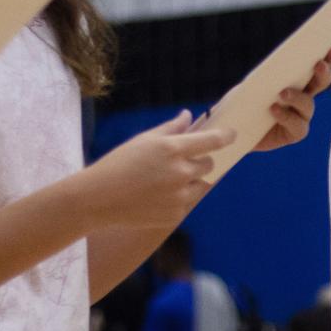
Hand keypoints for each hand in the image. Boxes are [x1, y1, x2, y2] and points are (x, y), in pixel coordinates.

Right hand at [78, 110, 235, 228]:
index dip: (225, 137)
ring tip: (167, 180)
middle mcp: (180, 173)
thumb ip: (171, 128)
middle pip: (209, 164)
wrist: (97, 199)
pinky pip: (189, 202)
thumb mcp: (144, 140)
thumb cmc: (119, 164)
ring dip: (193, 181)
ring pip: (202, 185)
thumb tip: (189, 116)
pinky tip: (158, 195)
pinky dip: (181, 197)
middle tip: (182, 162)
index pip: (212, 141)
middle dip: (201, 161)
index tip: (233, 135)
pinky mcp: (176, 215)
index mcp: (172, 149)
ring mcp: (179, 196)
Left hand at [252, 46, 330, 151]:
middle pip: (322, 83)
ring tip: (282, 93)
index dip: (328, 58)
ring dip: (298, 97)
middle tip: (318, 65)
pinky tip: (273, 109)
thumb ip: (265, 75)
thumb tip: (274, 65)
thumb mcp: (251, 83)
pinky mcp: (294, 133)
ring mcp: (301, 116)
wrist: (232, 129)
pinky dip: (286, 116)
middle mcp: (303, 96)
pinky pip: (298, 125)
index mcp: (298, 80)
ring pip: (308, 105)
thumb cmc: (243, 102)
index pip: (317, 66)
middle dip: (324, 73)